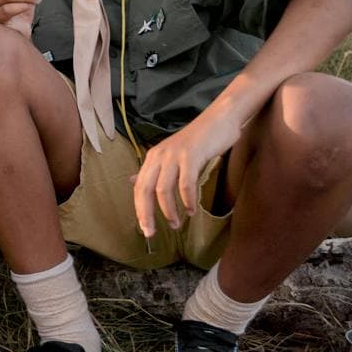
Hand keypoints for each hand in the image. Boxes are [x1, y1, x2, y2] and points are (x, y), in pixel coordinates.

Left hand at [133, 108, 242, 236]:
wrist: (219, 119)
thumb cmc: (198, 141)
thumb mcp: (171, 155)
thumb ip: (153, 170)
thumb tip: (132, 182)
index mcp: (152, 158)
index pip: (139, 187)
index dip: (139, 209)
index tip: (145, 228)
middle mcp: (159, 156)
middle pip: (145, 190)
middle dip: (146, 214)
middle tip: (152, 232)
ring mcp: (174, 155)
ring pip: (164, 189)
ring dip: (169, 211)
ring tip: (176, 224)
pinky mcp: (191, 155)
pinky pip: (186, 183)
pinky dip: (188, 200)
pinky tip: (192, 210)